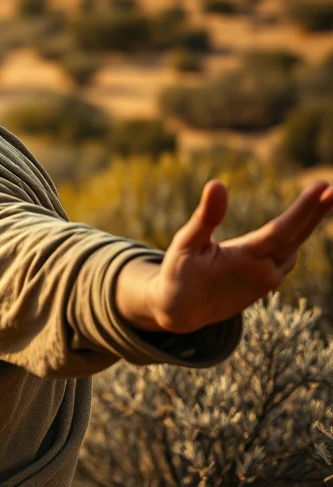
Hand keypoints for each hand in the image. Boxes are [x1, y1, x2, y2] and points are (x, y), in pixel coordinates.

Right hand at [122, 180, 332, 333]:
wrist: (182, 313)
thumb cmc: (179, 275)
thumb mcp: (186, 244)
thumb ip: (206, 216)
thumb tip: (217, 184)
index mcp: (244, 259)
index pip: (280, 231)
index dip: (304, 209)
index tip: (323, 187)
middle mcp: (263, 271)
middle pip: (297, 236)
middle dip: (318, 211)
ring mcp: (268, 279)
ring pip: (294, 246)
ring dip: (309, 222)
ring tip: (323, 198)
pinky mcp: (267, 283)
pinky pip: (286, 256)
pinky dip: (295, 237)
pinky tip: (298, 225)